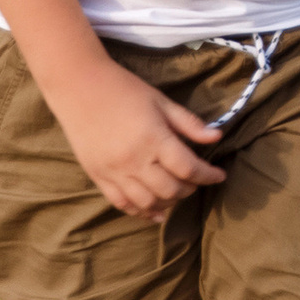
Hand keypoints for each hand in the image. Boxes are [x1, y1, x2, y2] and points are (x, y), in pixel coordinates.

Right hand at [47, 60, 225, 221]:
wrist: (79, 87)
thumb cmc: (125, 90)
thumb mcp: (161, 101)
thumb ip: (188, 123)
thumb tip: (216, 138)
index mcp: (154, 139)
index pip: (188, 168)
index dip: (208, 176)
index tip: (220, 175)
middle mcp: (134, 160)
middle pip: (170, 189)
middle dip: (190, 189)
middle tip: (196, 181)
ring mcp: (114, 172)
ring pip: (148, 202)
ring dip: (168, 202)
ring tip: (177, 193)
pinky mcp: (98, 177)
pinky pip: (122, 204)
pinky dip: (141, 212)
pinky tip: (155, 213)